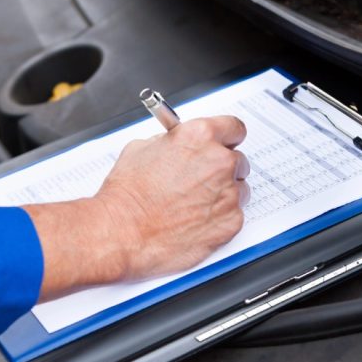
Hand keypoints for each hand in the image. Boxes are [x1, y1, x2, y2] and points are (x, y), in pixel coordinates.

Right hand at [24, 116, 248, 299]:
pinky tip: (195, 221)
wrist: (121, 233)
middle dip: (222, 169)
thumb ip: (172, 142)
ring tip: (193, 205)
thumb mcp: (142, 149)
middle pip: (237, 160)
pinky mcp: (230, 222)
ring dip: (222, 194)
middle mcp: (219, 162)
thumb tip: (181, 143)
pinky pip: (234, 215)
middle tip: (201, 181)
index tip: (225, 144)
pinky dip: (219, 218)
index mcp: (200, 137)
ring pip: (239, 189)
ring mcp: (228, 194)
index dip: (227, 138)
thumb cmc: (127, 195)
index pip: (234, 128)